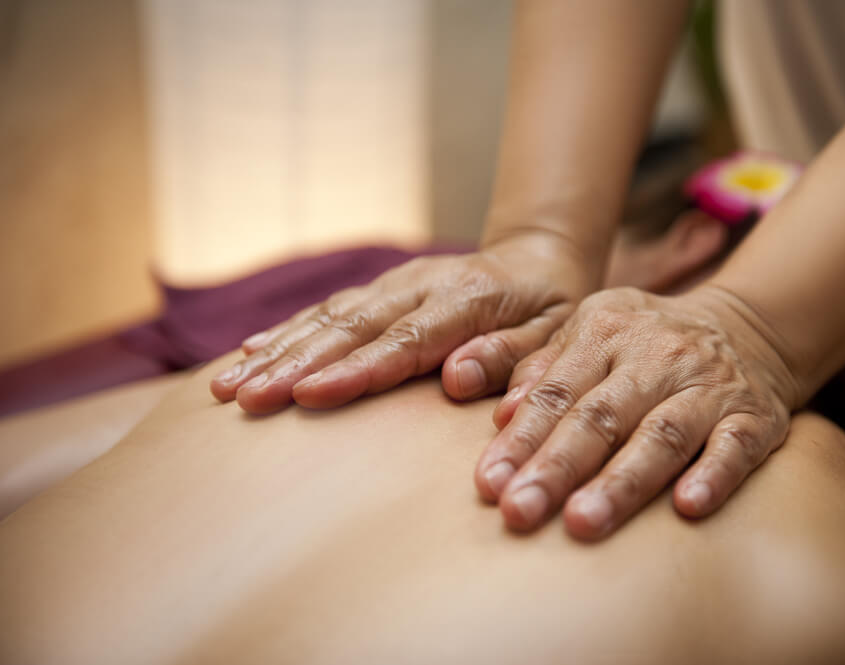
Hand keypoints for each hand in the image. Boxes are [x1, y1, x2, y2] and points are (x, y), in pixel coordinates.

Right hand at [210, 233, 595, 413]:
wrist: (537, 259)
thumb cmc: (550, 310)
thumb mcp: (553, 335)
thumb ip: (510, 356)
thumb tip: (455, 378)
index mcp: (466, 302)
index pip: (403, 342)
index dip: (355, 370)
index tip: (307, 396)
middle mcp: (421, 287)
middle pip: (350, 328)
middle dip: (293, 364)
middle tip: (245, 397)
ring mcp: (396, 284)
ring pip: (328, 316)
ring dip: (277, 351)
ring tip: (228, 386)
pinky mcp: (382, 287)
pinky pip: (328, 308)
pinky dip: (287, 329)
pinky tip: (249, 351)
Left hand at [474, 285, 801, 539]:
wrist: (746, 326)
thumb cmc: (645, 341)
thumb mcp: (590, 331)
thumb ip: (540, 366)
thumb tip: (500, 415)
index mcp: (605, 333)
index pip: (556, 392)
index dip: (521, 439)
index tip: (490, 483)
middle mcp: (656, 357)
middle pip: (601, 417)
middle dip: (557, 467)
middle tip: (520, 511)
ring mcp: (708, 387)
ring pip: (662, 435)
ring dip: (622, 481)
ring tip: (583, 522)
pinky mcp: (755, 417)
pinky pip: (737, 446)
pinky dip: (714, 475)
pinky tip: (688, 507)